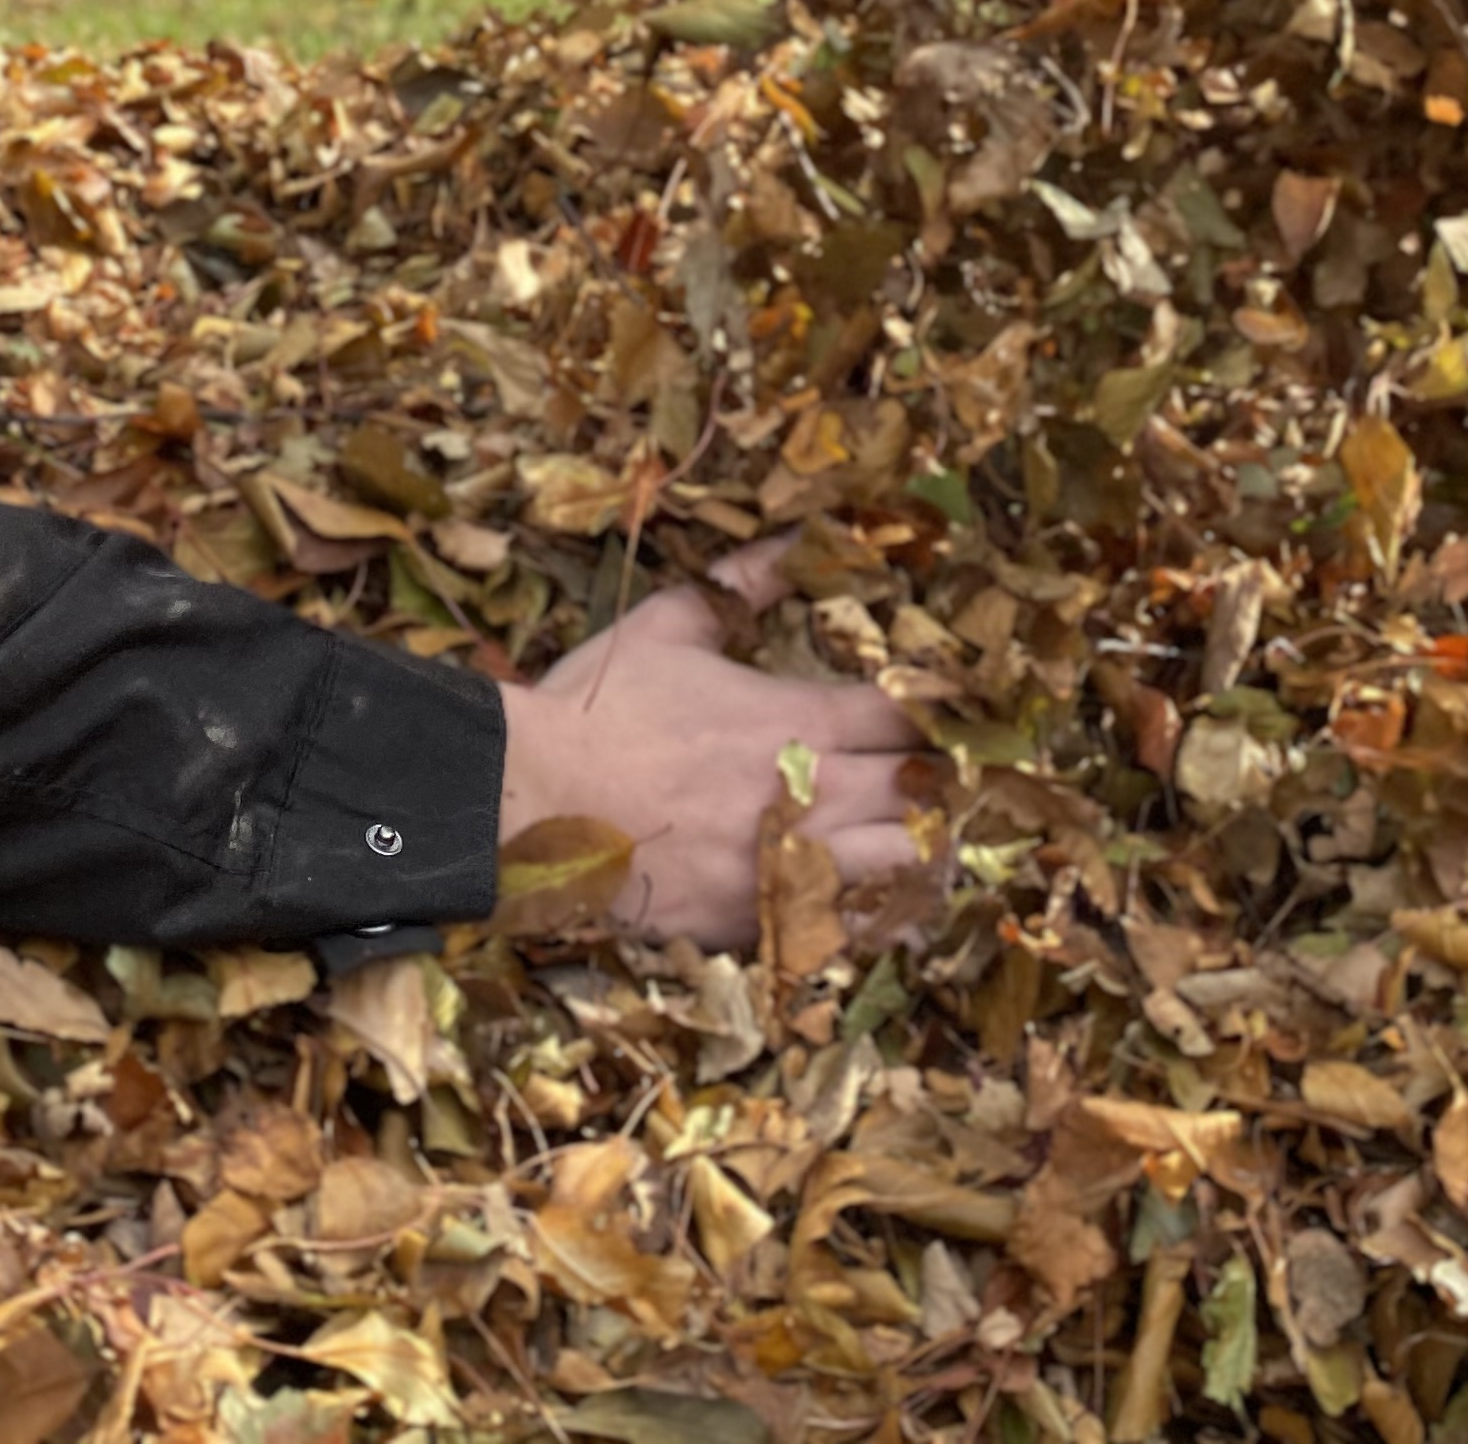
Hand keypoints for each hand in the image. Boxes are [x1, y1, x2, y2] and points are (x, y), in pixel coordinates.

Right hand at [495, 536, 933, 948]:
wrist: (527, 802)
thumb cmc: (596, 710)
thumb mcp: (668, 627)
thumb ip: (742, 584)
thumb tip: (796, 539)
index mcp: (795, 720)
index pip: (905, 716)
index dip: (930, 713)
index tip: (933, 712)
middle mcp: (809, 796)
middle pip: (920, 793)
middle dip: (938, 781)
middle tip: (941, 776)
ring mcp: (786, 868)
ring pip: (902, 867)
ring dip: (924, 850)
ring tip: (925, 842)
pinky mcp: (757, 922)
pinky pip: (846, 926)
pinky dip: (874, 913)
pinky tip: (876, 902)